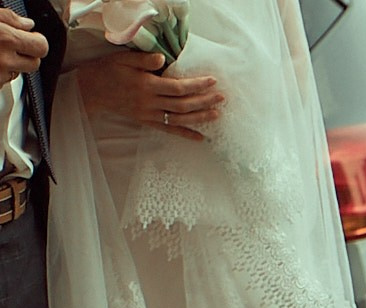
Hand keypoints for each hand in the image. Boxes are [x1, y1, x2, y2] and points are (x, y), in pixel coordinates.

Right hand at [0, 9, 46, 79]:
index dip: (37, 40)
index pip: (41, 46)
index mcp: (5, 39)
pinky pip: (3, 82)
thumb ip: (8, 18)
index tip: (31, 37)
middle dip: (27, 55)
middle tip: (11, 46)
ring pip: (17, 73)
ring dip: (10, 65)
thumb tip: (27, 24)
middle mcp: (4, 61)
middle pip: (34, 64)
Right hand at [74, 51, 222, 140]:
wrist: (90, 90)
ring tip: (217, 114)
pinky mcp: (146, 122)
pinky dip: (185, 134)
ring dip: (200, 118)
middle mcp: (150, 102)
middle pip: (183, 104)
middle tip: (221, 98)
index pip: (178, 87)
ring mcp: (149, 114)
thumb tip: (163, 58)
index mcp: (146, 85)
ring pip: (179, 118)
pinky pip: (169, 130)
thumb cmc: (107, 71)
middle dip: (204, 101)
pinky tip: (201, 138)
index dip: (197, 85)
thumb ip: (144, 60)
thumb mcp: (123, 59)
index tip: (212, 81)